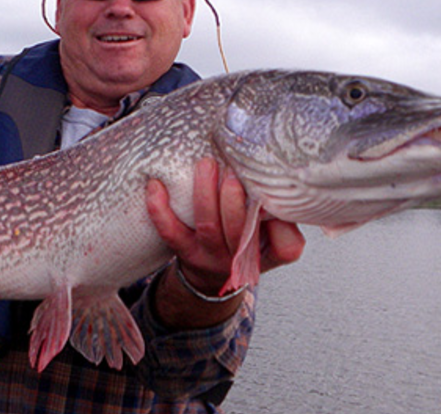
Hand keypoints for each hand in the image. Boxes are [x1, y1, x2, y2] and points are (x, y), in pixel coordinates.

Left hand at [146, 158, 305, 328]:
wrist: (213, 276)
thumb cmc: (247, 243)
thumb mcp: (275, 239)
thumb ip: (283, 218)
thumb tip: (279, 187)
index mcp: (269, 253)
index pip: (285, 247)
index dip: (281, 226)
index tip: (273, 195)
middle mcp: (238, 257)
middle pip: (238, 230)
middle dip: (234, 199)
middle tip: (232, 169)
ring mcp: (209, 254)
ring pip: (207, 225)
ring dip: (205, 194)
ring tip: (206, 164)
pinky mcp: (183, 250)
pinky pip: (170, 231)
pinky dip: (160, 209)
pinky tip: (155, 185)